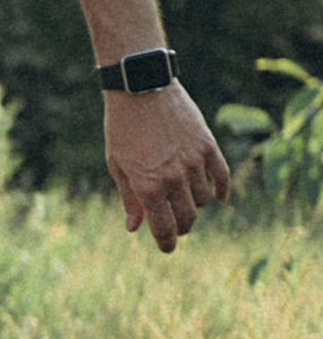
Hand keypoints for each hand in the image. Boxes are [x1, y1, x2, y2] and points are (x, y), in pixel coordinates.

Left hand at [104, 81, 229, 250]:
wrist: (140, 89)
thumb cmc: (122, 128)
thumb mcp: (118, 165)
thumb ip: (129, 198)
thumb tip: (134, 229)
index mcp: (148, 187)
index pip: (162, 228)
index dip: (166, 243)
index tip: (167, 249)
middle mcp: (173, 179)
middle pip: (186, 218)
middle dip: (181, 228)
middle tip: (177, 227)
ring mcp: (193, 163)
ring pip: (202, 200)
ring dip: (195, 205)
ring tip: (184, 199)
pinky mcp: (208, 146)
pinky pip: (222, 176)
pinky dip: (221, 189)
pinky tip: (218, 196)